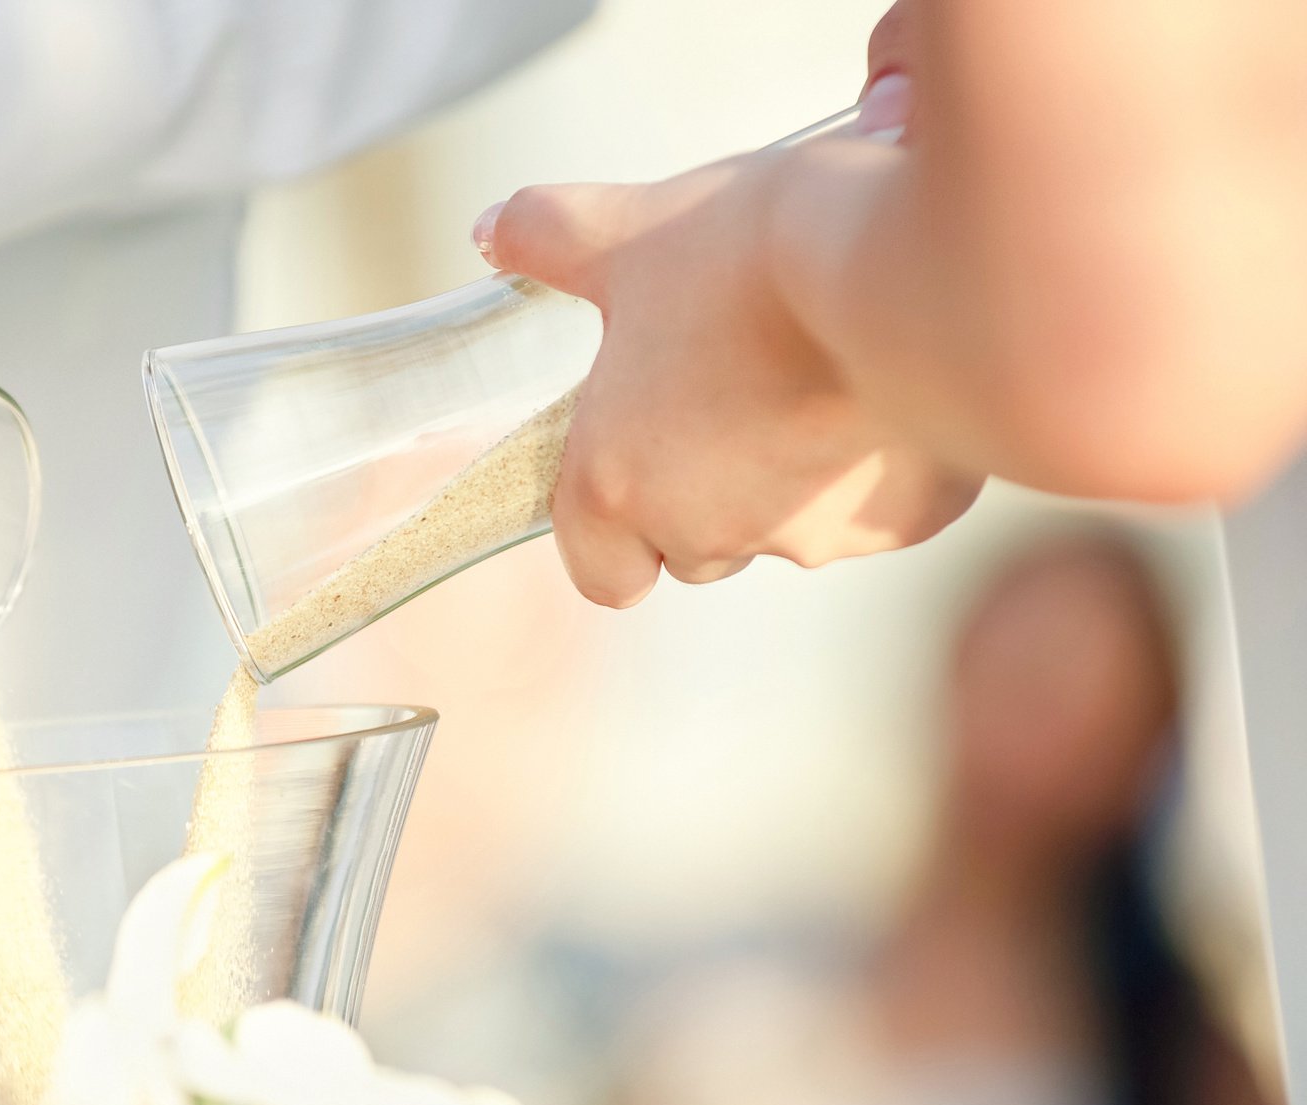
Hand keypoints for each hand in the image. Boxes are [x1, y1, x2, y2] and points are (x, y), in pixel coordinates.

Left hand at [473, 141, 981, 606]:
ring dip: (795, 469)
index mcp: (619, 486)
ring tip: (817, 363)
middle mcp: (710, 533)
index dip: (615, 526)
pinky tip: (888, 375)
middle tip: (734, 382)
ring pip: (793, 527)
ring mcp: (814, 535)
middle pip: (696, 547)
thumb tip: (494, 229)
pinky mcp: (906, 518)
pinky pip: (882, 503)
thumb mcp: (633, 230)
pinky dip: (878, 455)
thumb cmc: (754, 256)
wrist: (913, 265)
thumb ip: (552, 237)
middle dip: (710, 488)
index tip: (639, 457)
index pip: (602, 572)